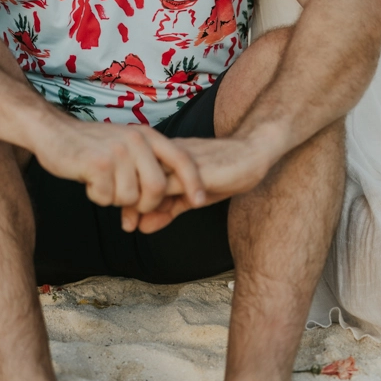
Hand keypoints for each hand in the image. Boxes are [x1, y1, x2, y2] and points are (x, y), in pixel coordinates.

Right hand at [31, 114, 206, 232]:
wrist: (52, 132)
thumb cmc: (90, 145)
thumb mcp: (124, 147)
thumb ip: (145, 167)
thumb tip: (162, 198)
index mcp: (147, 135)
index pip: (182, 160)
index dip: (194, 183)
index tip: (200, 202)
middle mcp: (136, 140)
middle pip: (157, 188)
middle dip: (145, 205)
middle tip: (129, 205)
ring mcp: (117, 151)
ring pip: (130, 197)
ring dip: (115, 199)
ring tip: (103, 183)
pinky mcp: (98, 164)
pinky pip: (107, 198)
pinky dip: (98, 197)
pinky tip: (89, 181)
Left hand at [130, 133, 276, 232]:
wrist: (253, 152)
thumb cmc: (223, 172)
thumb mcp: (192, 195)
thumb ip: (168, 210)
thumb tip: (142, 227)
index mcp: (165, 156)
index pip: (136, 175)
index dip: (127, 199)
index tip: (127, 222)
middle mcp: (168, 153)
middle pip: (137, 176)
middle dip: (129, 204)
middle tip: (128, 226)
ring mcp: (180, 159)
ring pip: (148, 180)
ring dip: (142, 205)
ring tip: (140, 225)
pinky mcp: (195, 167)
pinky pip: (169, 185)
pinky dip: (159, 203)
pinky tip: (158, 220)